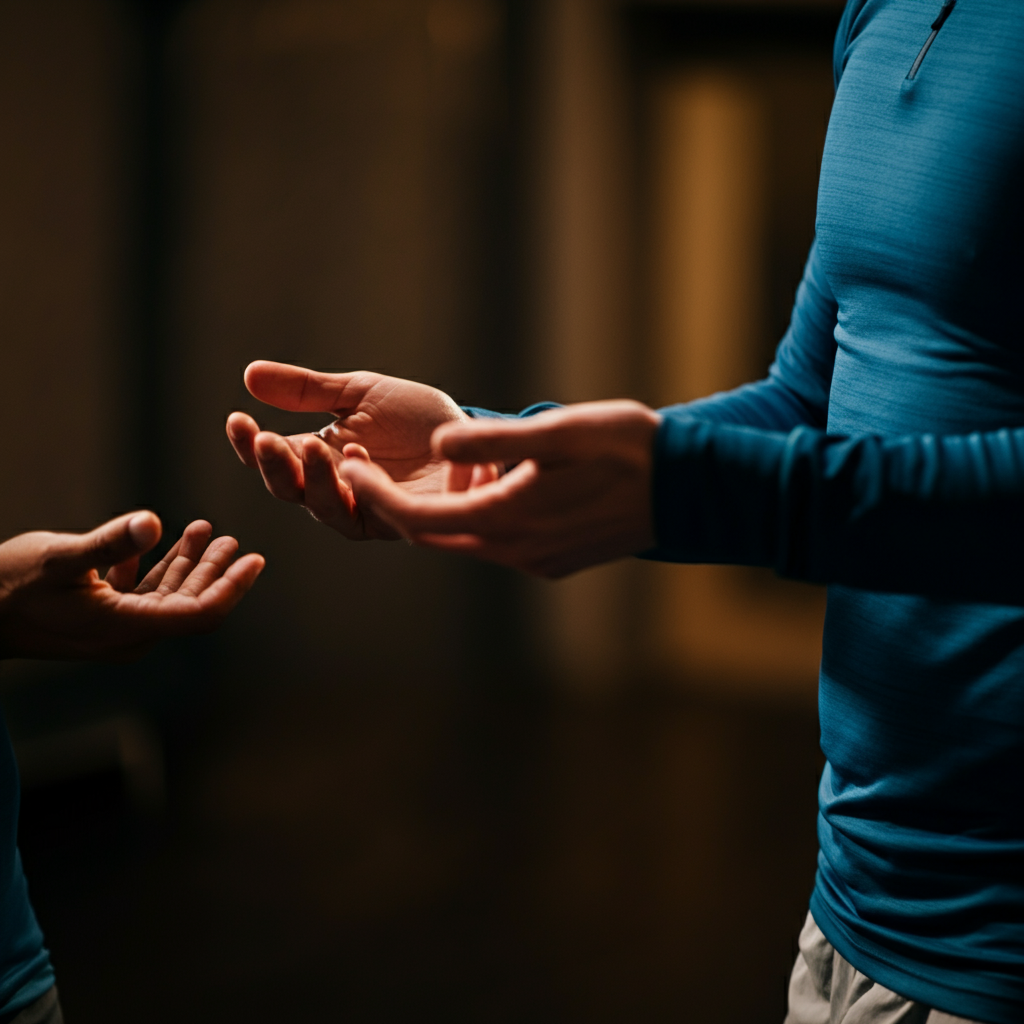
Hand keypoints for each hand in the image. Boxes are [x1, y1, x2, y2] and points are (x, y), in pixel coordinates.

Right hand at [0, 512, 264, 660]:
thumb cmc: (8, 586)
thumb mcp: (60, 557)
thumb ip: (109, 541)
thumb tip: (152, 521)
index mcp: (127, 628)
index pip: (199, 613)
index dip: (232, 587)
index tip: (256, 560)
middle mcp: (128, 635)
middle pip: (189, 604)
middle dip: (216, 571)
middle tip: (236, 541)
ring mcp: (115, 629)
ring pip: (167, 596)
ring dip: (189, 565)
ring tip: (208, 530)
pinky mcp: (101, 618)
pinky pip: (141, 593)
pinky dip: (156, 567)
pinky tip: (162, 539)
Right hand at [225, 361, 492, 538]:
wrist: (470, 432)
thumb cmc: (414, 418)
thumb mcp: (359, 394)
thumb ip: (308, 391)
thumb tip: (249, 374)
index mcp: (322, 465)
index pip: (275, 463)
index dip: (250, 447)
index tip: (237, 420)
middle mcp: (342, 495)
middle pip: (297, 493)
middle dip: (280, 468)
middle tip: (268, 441)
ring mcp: (375, 512)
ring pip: (334, 511)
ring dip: (321, 482)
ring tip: (318, 446)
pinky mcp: (411, 521)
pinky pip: (386, 514)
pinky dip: (372, 489)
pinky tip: (363, 457)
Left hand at [337, 400, 661, 577]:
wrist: (690, 491)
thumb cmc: (629, 450)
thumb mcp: (560, 432)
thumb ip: (495, 441)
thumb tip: (440, 446)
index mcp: (507, 521)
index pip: (416, 521)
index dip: (374, 495)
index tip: (348, 465)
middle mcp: (515, 552)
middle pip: (432, 537)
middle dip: (391, 507)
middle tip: (361, 469)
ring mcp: (537, 561)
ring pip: (463, 542)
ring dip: (433, 515)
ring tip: (419, 474)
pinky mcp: (555, 561)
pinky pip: (495, 545)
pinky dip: (470, 521)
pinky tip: (479, 491)